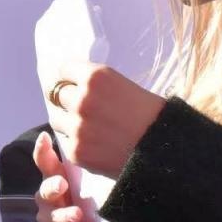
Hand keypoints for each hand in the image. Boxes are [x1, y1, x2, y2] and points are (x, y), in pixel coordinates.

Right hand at [33, 132, 90, 221]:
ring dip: (64, 216)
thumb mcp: (88, 178)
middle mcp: (47, 196)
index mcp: (55, 177)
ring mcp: (49, 217)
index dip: (42, 150)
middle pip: (45, 191)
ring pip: (51, 217)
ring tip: (78, 214)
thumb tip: (88, 139)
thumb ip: (84, 162)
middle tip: (61, 184)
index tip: (44, 138)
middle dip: (51, 187)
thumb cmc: (87, 195)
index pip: (44, 161)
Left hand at [44, 61, 165, 177]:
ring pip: (56, 119)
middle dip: (67, 100)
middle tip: (80, 108)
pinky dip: (76, 143)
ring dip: (67, 121)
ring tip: (88, 128)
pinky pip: (65, 142)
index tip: (68, 83)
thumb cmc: (151, 116)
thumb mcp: (123, 86)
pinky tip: (94, 144)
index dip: (67, 77)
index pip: (64, 70)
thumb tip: (72, 85)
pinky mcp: (76, 151)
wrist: (165, 151)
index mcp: (96, 77)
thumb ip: (95, 85)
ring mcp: (77, 127)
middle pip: (57, 94)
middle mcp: (82, 99)